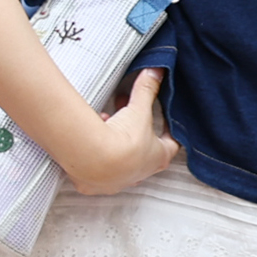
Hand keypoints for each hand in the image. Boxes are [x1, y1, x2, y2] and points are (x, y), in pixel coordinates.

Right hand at [61, 67, 178, 193]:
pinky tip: (85, 148)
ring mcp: (117, 182)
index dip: (167, 130)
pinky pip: (95, 175)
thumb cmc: (124, 139)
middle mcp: (140, 174)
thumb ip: (147, 89)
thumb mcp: (138, 109)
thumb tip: (156, 71)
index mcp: (158, 158)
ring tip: (103, 124)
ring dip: (113, 146)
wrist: (96, 159)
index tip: (161, 119)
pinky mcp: (94, 185)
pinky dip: (92, 162)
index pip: (171, 144)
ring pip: (118, 165)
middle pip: (143, 155)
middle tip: (125, 118)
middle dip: (134, 136)